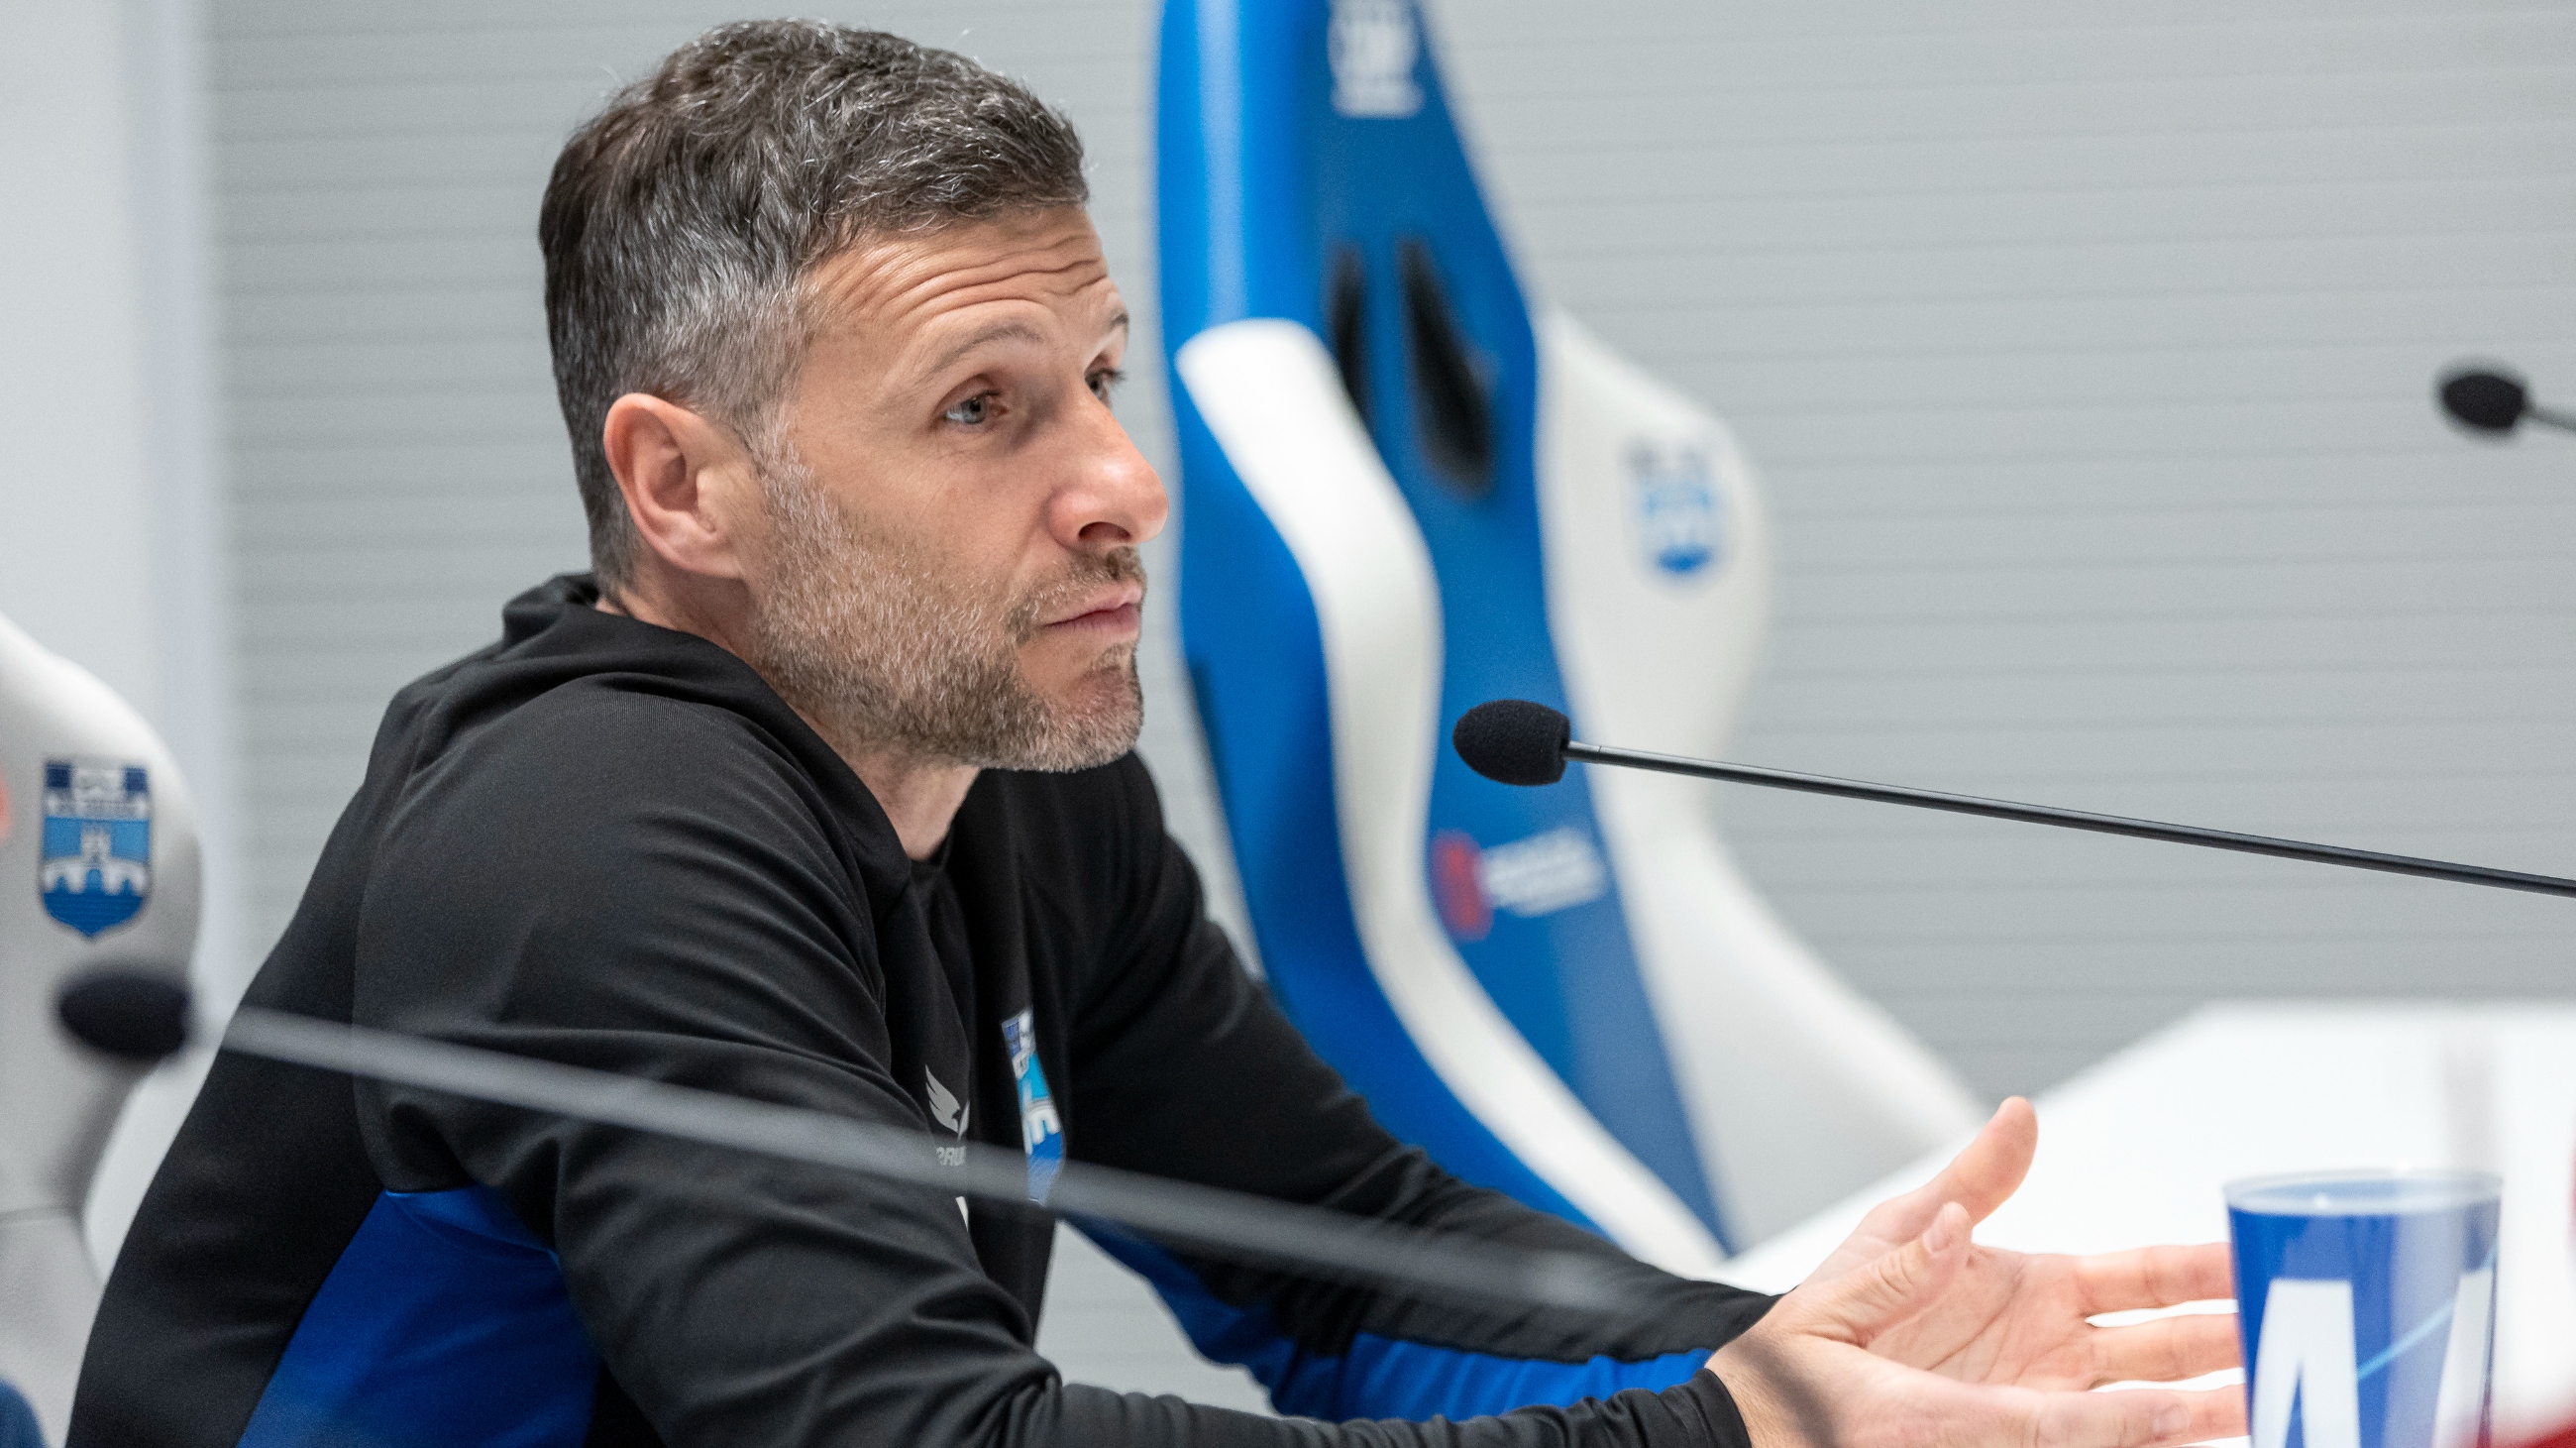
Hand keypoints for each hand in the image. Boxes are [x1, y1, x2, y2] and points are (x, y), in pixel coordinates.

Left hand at [1707, 1099, 2243, 1447]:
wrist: (1766, 1404)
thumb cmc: (1822, 1323)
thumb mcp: (1892, 1236)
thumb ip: (1970, 1185)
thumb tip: (2023, 1114)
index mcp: (2035, 1290)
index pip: (2145, 1276)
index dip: (2207, 1267)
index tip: (2267, 1250)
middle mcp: (2055, 1352)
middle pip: (2173, 1344)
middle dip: (2242, 1335)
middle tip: (2314, 1326)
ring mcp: (2043, 1404)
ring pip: (2155, 1407)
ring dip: (2221, 1402)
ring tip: (2292, 1396)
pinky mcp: (2018, 1442)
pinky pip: (2098, 1443)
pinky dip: (2153, 1438)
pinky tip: (2202, 1432)